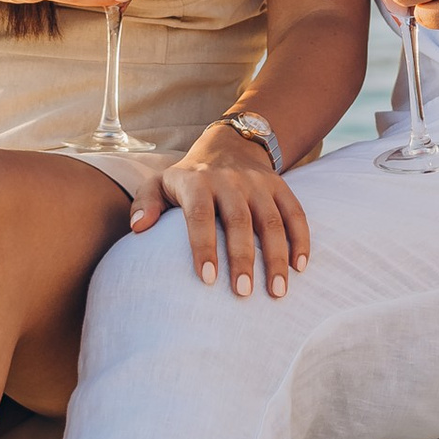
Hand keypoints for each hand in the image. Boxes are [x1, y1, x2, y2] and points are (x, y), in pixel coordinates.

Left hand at [136, 125, 311, 298]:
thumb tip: (138, 228)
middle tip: (243, 293)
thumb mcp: (160, 183)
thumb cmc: (188, 179)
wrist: (228, 144)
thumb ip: (146, 203)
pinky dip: (301, 239)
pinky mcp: (280, 186)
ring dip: (276, 257)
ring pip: (272, 220)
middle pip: (239, 221)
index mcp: (197, 182)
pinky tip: (300, 267)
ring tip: (277, 292)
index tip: (207, 279)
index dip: (204, 247)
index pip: (200, 216)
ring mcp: (258, 183)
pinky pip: (295, 212)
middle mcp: (230, 180)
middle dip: (243, 258)